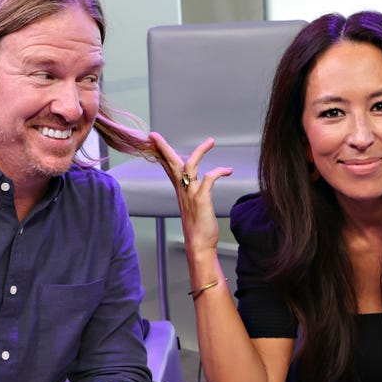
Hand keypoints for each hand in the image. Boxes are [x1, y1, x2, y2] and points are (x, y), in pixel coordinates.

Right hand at [148, 133, 231, 256]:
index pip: (168, 168)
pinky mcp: (201, 199)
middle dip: (163, 148)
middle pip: (171, 164)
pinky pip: (208, 179)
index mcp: (180, 192)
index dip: (161, 153)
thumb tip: (197, 186)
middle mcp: (183, 191)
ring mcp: (191, 194)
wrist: (199, 246)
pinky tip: (227, 170)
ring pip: (189, 166)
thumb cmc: (199, 229)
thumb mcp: (193, 208)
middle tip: (154, 135)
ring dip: (199, 152)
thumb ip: (193, 194)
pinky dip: (218, 171)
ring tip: (210, 141)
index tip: (153, 141)